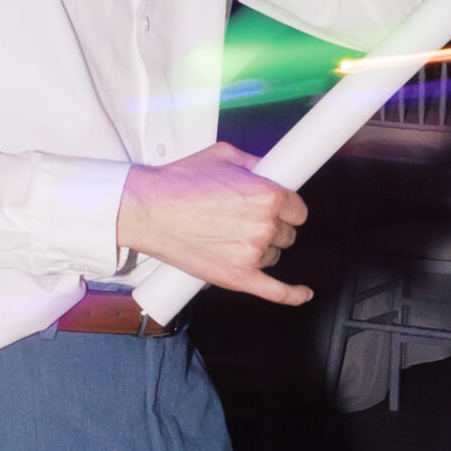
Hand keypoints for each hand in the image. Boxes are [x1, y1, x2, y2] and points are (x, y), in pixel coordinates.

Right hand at [119, 140, 310, 304]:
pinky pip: (276, 291)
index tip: (275, 207)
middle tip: (242, 218)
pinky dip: (292, 294)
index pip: (298, 209)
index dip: (285, 207)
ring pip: (274, 255)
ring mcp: (252, 254)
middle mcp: (263, 226)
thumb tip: (271, 169)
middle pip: (287, 233)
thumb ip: (255, 163)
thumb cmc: (179, 183)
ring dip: (261, 248)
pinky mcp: (237, 276)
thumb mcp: (223, 156)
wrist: (148, 211)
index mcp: (267, 196)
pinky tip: (303, 294)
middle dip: (271, 226)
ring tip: (229, 235)